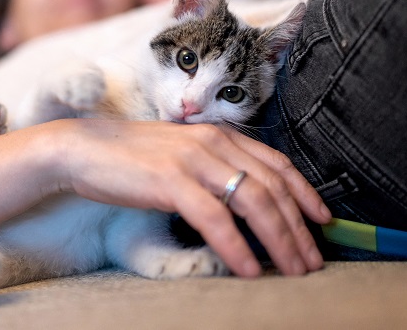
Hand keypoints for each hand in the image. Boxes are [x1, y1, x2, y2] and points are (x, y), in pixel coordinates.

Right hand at [48, 119, 331, 276]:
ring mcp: (193, 160)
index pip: (277, 163)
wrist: (82, 148)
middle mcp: (214, 143)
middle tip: (313, 260)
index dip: (305, 192)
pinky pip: (214, 217)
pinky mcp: (170, 180)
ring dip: (279, 240)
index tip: (323, 220)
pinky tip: (249, 270)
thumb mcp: (183, 158)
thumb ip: (215, 171)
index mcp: (221, 136)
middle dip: (299, 227)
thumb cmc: (132, 158)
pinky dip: (236, 246)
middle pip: (273, 187)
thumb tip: (245, 204)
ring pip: (253, 201)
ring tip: (293, 270)